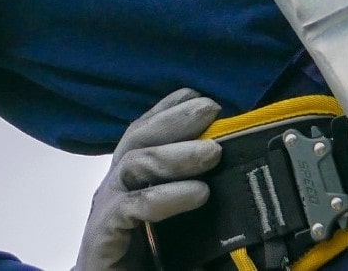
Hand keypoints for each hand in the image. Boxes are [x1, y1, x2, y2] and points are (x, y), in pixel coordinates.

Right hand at [74, 88, 221, 270]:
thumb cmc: (146, 262)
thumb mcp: (179, 228)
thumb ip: (200, 198)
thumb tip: (244, 182)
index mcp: (131, 178)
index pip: (147, 130)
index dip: (171, 108)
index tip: (203, 93)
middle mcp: (116, 186)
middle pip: (139, 136)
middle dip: (175, 118)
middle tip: (212, 108)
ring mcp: (107, 208)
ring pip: (136, 163)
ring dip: (175, 153)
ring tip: (213, 152)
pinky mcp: (102, 235)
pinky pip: (133, 206)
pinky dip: (166, 196)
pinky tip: (198, 194)